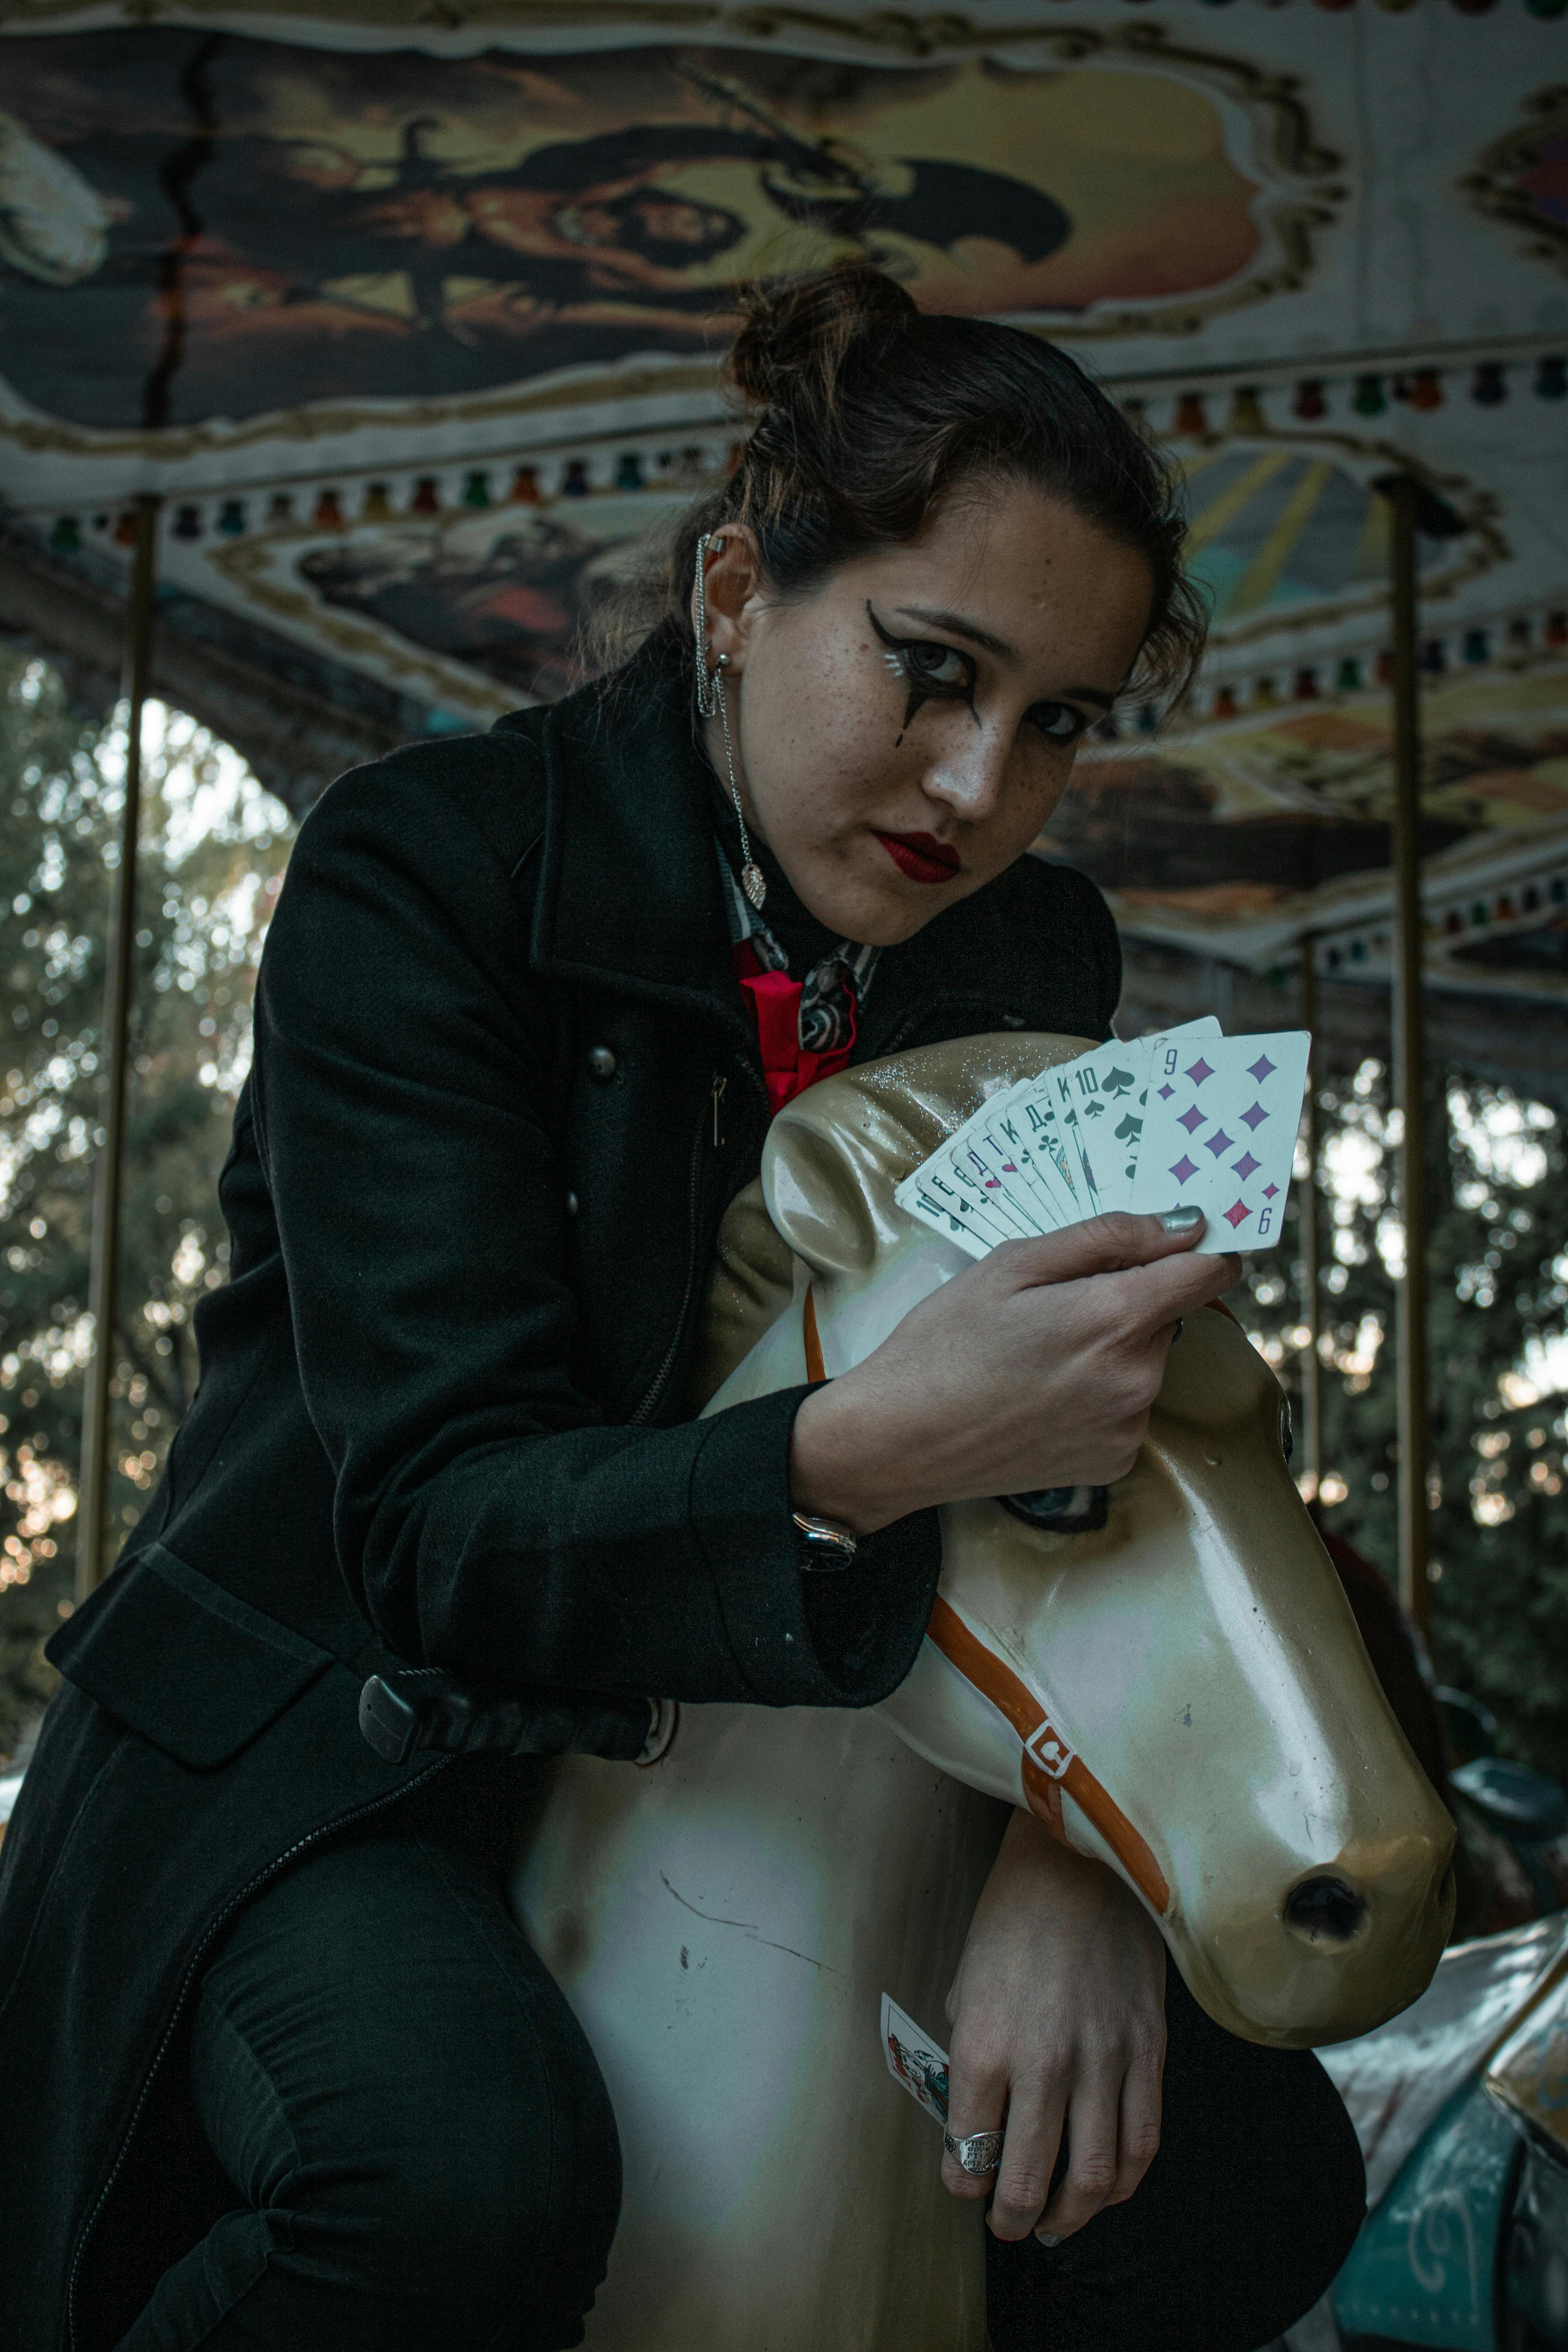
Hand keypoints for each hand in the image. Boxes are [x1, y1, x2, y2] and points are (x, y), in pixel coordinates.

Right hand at [790, 1209, 1238, 1533]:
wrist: (900, 1440)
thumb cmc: (944, 1344)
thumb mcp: (1011, 1264)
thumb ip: (1103, 1238)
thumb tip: (1178, 1225)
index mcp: (1115, 1318)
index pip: (1209, 1272)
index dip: (1200, 1247)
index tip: (1178, 1240)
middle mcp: (1137, 1377)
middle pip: (1169, 1315)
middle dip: (1129, 1300)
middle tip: (1055, 1305)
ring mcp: (1129, 1426)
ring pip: (1146, 1361)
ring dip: (1113, 1348)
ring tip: (1038, 1355)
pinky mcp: (1115, 1461)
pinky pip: (1128, 1407)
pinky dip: (1099, 1394)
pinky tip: (1043, 1395)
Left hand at [941, 1809, 1165, 2242]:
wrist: (1082, 1859)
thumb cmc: (1015, 1911)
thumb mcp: (968, 1977)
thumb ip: (973, 2044)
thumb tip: (980, 2099)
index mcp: (985, 2045)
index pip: (969, 2150)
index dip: (963, 2181)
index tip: (963, 2183)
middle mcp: (1043, 2065)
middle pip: (1028, 2180)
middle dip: (1011, 2218)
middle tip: (1006, 2225)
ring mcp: (1103, 2062)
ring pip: (1094, 2178)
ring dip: (1071, 2216)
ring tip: (1054, 2224)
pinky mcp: (1148, 2051)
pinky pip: (1143, 2142)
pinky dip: (1124, 2182)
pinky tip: (1107, 2189)